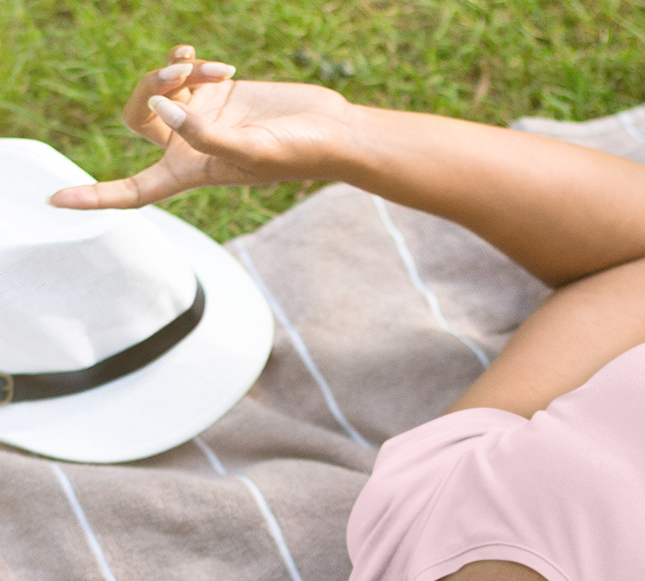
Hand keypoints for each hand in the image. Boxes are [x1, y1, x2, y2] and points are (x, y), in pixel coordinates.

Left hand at [49, 43, 352, 209]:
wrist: (330, 128)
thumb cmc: (299, 152)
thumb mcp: (251, 149)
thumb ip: (205, 133)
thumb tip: (163, 104)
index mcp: (192, 173)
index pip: (134, 190)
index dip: (94, 196)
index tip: (56, 199)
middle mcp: (190, 146)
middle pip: (138, 115)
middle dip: (149, 86)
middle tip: (179, 70)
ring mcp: (200, 117)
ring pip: (158, 87)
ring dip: (175, 68)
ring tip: (209, 66)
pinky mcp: (214, 93)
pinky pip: (178, 69)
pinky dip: (186, 59)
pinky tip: (202, 58)